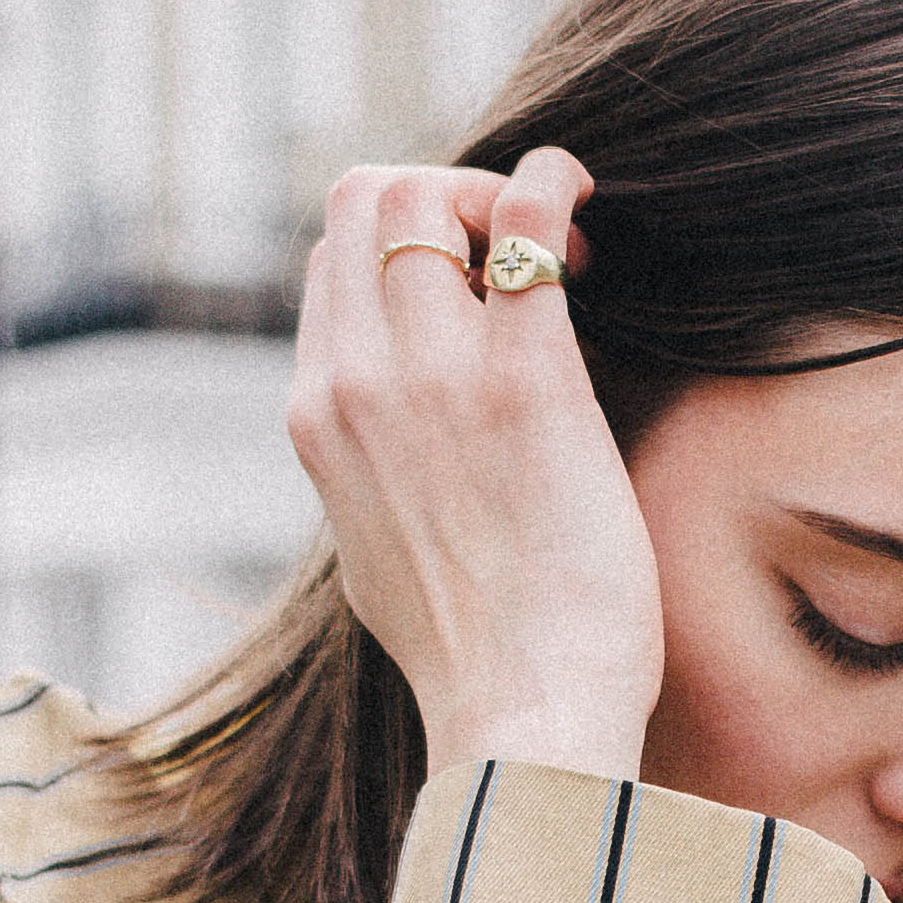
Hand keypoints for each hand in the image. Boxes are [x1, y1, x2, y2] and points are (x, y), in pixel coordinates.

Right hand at [288, 148, 663, 785]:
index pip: (330, 261)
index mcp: (317, 421)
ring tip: (563, 245)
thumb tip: (390, 453)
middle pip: (365, 201)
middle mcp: (356, 384)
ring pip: (424, 193)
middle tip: (517, 251)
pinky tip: (585, 209)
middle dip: (443, 194)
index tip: (470, 286)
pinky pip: (525, 221)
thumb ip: (369, 479)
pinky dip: (553, 185)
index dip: (402, 244)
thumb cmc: (471, 658)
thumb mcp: (374, 556)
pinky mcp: (524, 379)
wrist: (522, 717)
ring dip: (498, 192)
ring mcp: (435, 375)